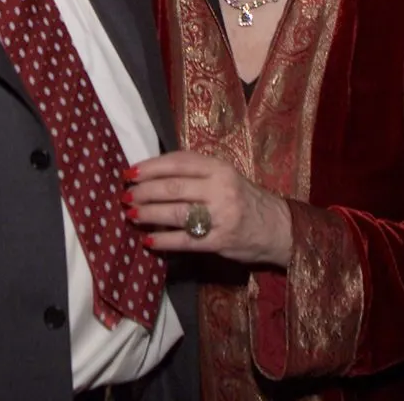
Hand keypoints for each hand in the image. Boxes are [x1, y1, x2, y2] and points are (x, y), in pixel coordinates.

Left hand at [124, 150, 292, 266]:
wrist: (278, 228)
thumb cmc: (243, 198)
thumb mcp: (224, 175)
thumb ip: (195, 171)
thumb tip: (152, 172)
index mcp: (219, 168)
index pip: (179, 162)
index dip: (151, 167)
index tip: (130, 172)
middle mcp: (220, 189)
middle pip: (173, 187)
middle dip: (144, 191)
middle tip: (126, 195)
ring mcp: (221, 216)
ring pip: (176, 213)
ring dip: (149, 213)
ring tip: (132, 213)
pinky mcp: (220, 242)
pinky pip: (185, 241)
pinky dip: (164, 240)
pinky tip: (148, 240)